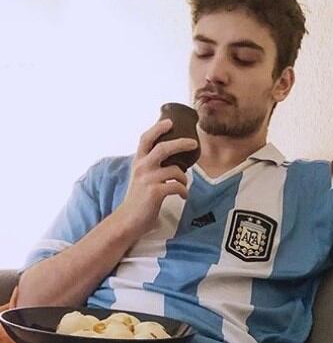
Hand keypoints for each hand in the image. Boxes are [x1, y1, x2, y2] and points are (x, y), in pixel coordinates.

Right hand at [115, 119, 197, 238]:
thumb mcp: (141, 178)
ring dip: (184, 178)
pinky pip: (177, 186)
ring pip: (176, 170)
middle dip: (181, 143)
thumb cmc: (138, 200)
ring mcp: (148, 179)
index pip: (146, 139)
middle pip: (164, 147)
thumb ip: (151, 167)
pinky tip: (183, 196)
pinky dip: (184, 191)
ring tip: (184, 185)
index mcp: (138, 162)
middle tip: (193, 143)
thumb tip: (172, 161)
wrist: (128, 220)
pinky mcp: (155, 192)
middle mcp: (142, 167)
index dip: (158, 128)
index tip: (170, 122)